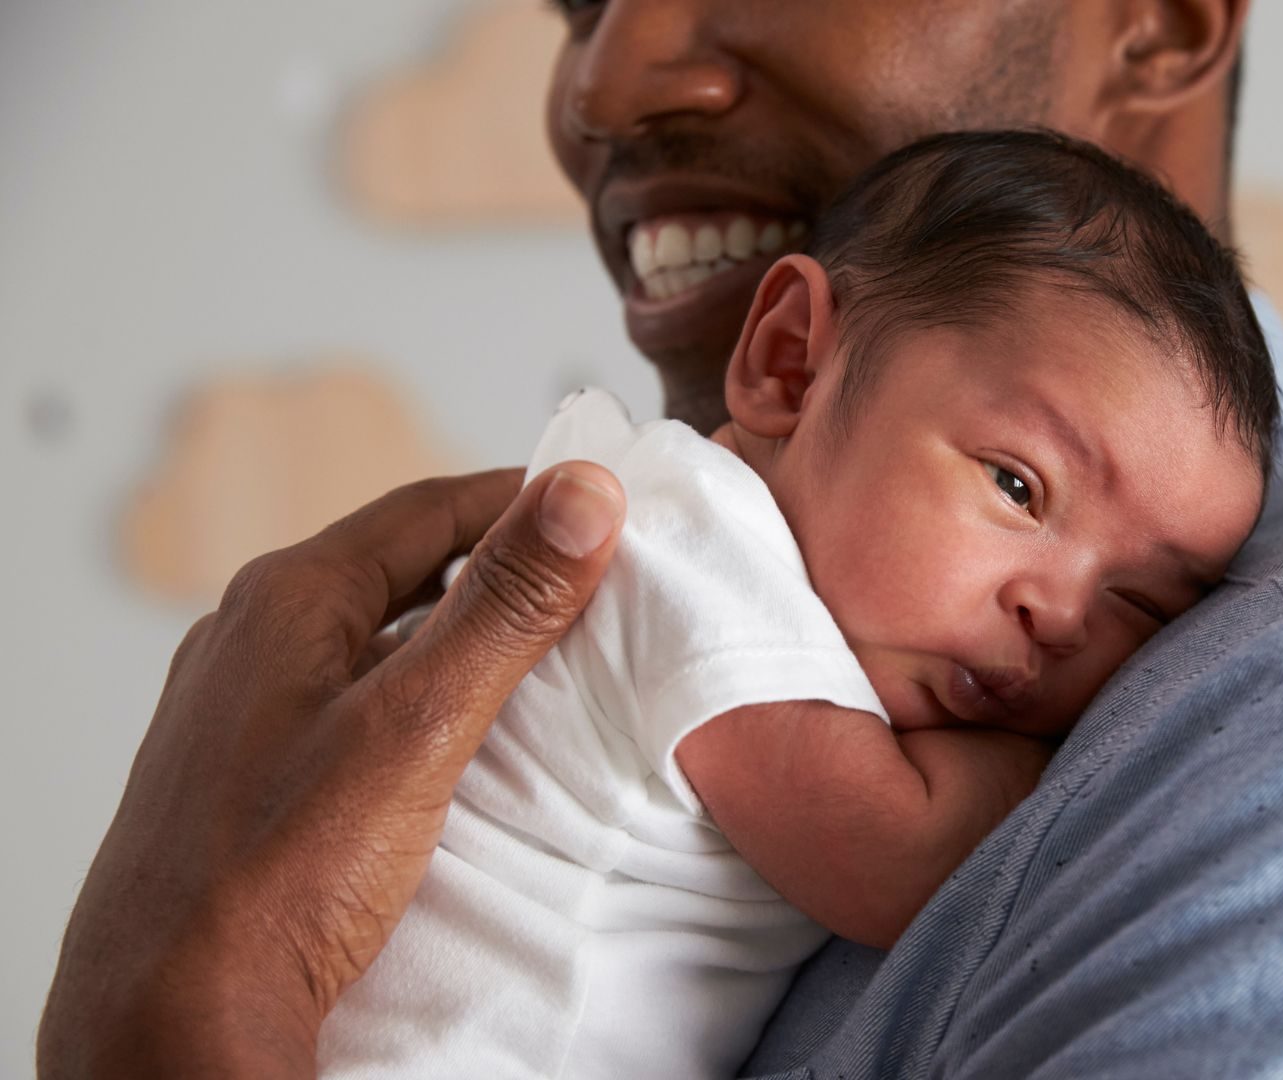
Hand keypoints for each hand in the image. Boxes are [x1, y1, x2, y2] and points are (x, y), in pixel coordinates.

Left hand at [38, 463, 625, 1078]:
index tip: (608, 509)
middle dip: (503, 566)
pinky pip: (358, 701)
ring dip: (467, 635)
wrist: (172, 1018)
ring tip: (554, 658)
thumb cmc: (274, 876)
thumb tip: (583, 493)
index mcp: (286, 600)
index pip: (430, 506)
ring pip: (381, 636)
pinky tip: (468, 741)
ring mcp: (248, 708)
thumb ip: (504, 607)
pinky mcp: (253, 774)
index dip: (526, 499)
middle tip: (598, 582)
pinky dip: (427, 697)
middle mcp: (255, 639)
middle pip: (405, 567)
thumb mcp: (416, 724)